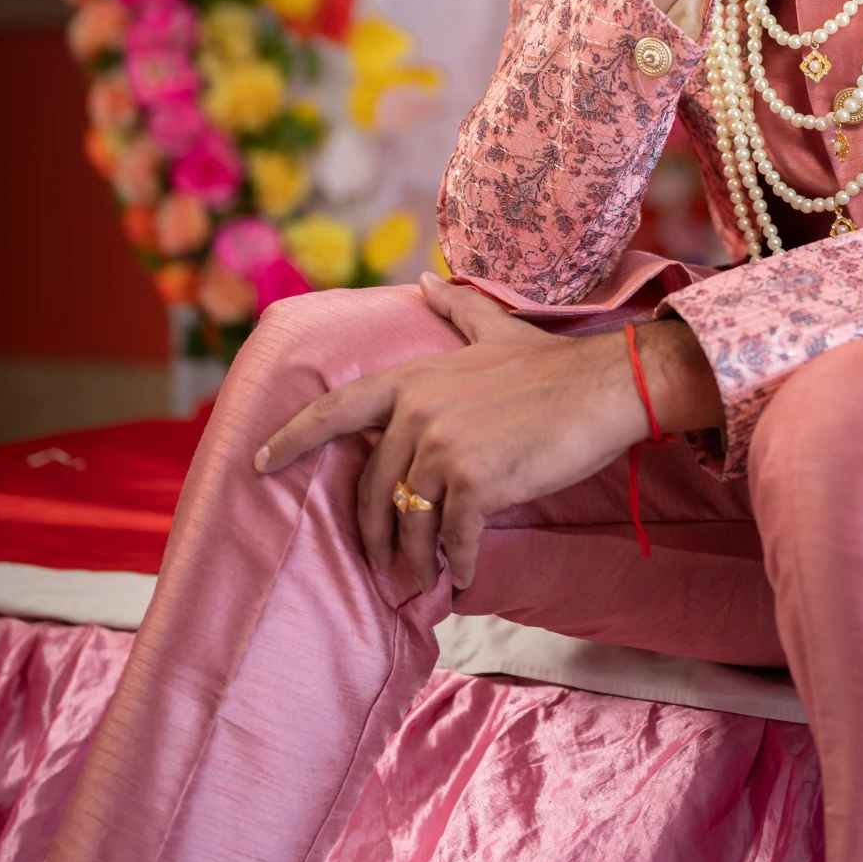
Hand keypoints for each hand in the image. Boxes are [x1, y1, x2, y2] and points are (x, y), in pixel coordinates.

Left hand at [253, 275, 719, 591]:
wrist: (604, 387)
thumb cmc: (552, 365)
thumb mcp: (495, 329)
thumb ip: (455, 310)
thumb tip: (426, 281)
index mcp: (413, 380)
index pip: (335, 411)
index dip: (290, 438)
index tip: (258, 464)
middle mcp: (417, 412)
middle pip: (371, 489)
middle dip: (372, 534)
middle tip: (384, 565)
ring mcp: (442, 447)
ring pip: (408, 521)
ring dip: (414, 559)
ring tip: (423, 580)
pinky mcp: (473, 483)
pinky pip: (450, 538)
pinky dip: (456, 562)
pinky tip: (464, 573)